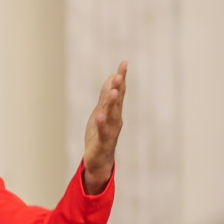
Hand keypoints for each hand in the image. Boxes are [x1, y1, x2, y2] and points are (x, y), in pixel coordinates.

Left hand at [81, 61, 125, 194]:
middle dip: (119, 87)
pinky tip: (99, 115)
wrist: (99, 161)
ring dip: (113, 103)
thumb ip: (106, 96)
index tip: (124, 62)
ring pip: (112, 115)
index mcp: (115, 112)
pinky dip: (101, 124)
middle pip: (117, 102)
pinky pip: (103, 132)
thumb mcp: (101, 112)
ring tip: (114, 91)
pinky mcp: (102, 143)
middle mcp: (116, 120)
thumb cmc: (100, 135)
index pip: (120, 92)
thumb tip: (111, 76)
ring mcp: (110, 131)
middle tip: (120, 73)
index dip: (122, 77)